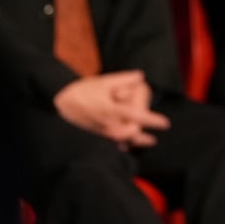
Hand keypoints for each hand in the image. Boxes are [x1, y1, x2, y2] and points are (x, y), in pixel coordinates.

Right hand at [53, 70, 171, 148]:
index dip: (153, 120)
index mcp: (113, 110)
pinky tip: (124, 146)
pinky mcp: (93, 136)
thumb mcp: (104, 81)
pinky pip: (110, 145)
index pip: (138, 118)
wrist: (58, 103)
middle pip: (131, 135)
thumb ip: (124, 79)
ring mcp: (100, 133)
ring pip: (122, 142)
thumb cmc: (81, 91)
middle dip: (142, 137)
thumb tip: (140, 77)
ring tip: (145, 142)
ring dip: (134, 142)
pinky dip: (119, 145)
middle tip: (152, 137)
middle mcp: (108, 125)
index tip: (165, 123)